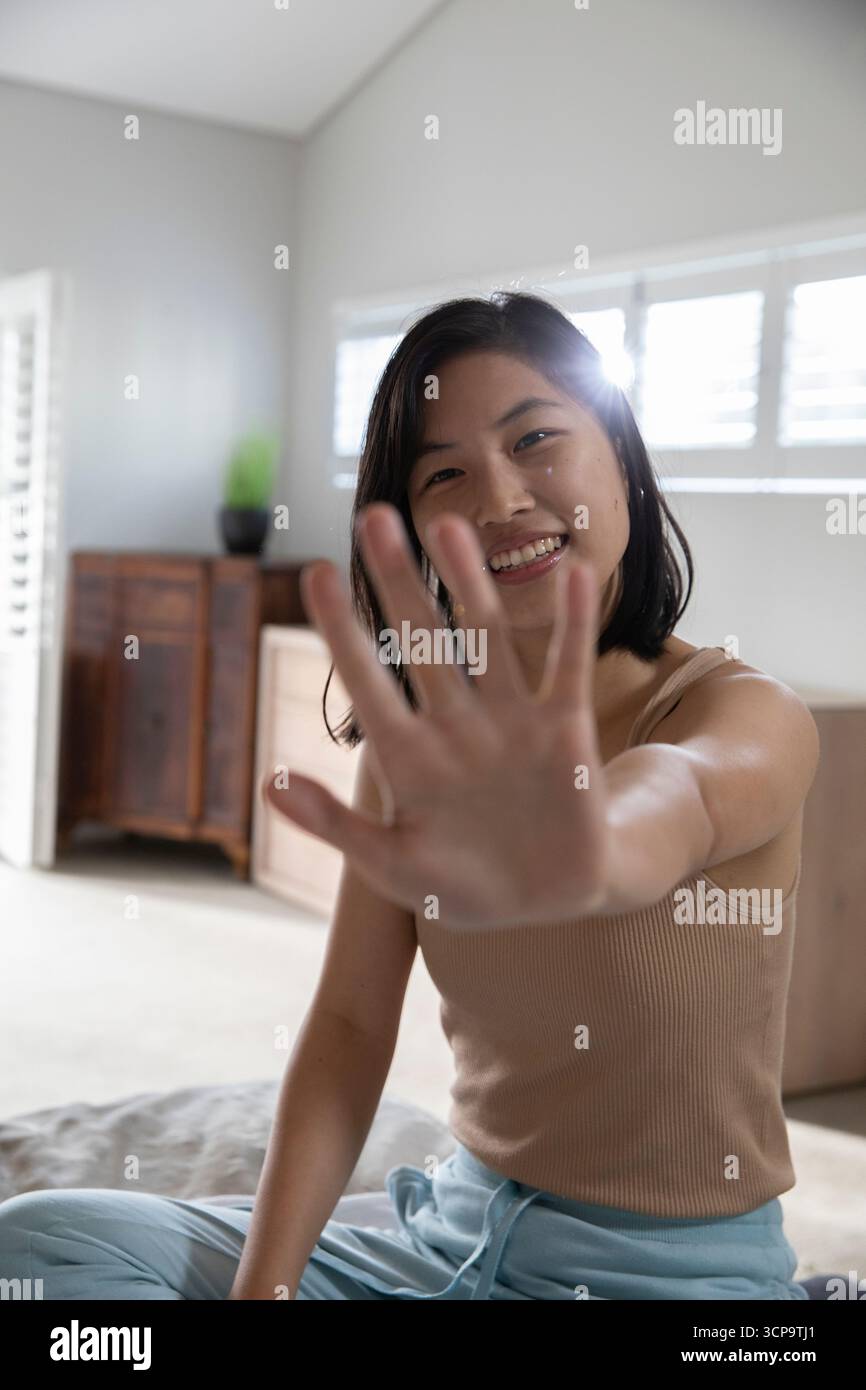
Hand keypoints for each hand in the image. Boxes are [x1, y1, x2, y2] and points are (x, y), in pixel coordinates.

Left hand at [266, 503, 609, 929]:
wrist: (546, 902)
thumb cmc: (459, 886)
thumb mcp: (391, 866)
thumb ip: (335, 826)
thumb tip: (270, 783)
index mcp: (408, 757)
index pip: (367, 680)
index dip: (343, 628)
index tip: (319, 573)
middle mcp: (455, 726)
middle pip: (424, 641)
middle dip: (400, 582)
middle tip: (376, 517)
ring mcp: (510, 723)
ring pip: (488, 638)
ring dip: (470, 583)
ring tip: (448, 525)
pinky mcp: (564, 731)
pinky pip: (567, 668)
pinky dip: (571, 624)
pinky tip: (572, 571)